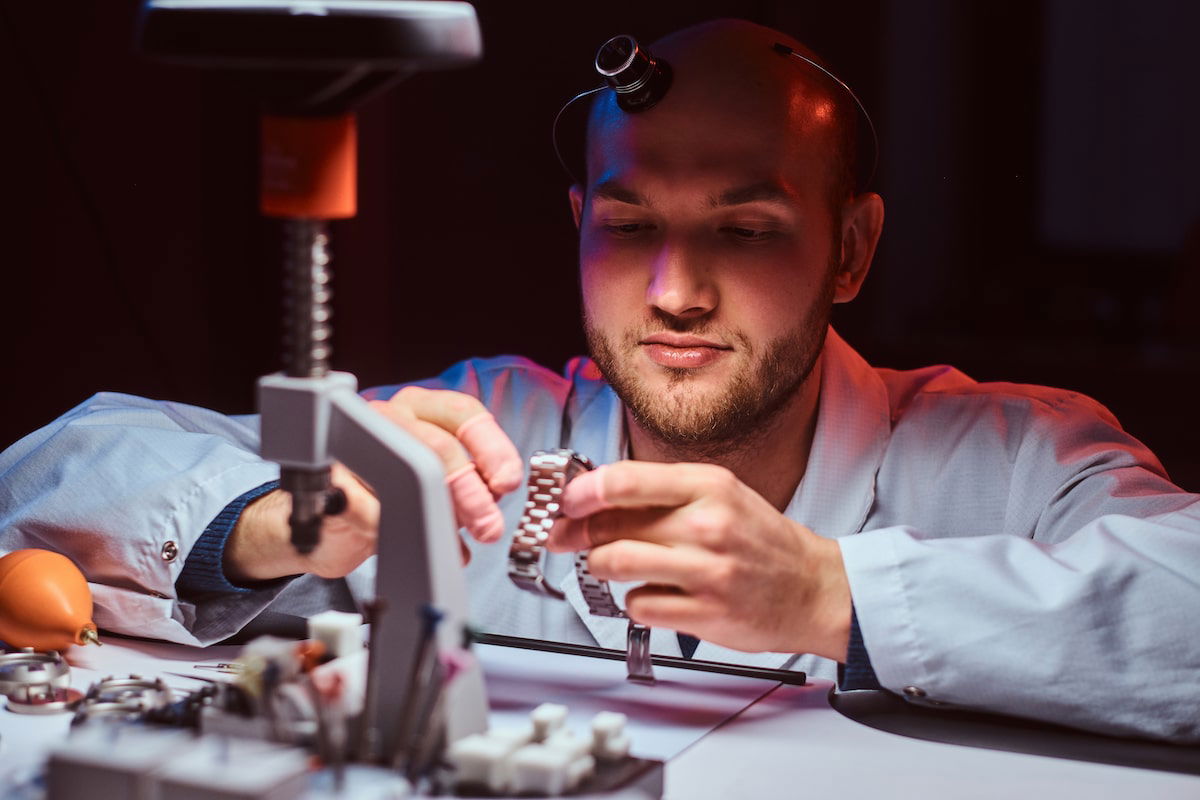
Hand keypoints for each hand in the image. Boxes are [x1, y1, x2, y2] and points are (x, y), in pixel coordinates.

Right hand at [225, 387, 522, 581]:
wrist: (328, 518)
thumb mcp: (436, 484)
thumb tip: (494, 499)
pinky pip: (364, 501)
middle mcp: (389, 417)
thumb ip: (467, 483)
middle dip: (471, 492)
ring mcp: (353, 442)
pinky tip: (406, 541)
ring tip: (454, 540)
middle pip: (438, 447)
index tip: (508, 482)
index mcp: (422, 408)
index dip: (492, 448)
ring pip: (404, 469)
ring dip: (437, 511)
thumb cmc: (389, 494)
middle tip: (488, 527)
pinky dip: (387, 524)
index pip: (465, 414)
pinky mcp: (326, 476)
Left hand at [547, 461, 851, 660]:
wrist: (813, 588)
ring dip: (600, 566)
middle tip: (567, 536)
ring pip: (617, 564)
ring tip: (609, 565)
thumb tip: (595, 494)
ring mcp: (707, 571)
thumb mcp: (720, 495)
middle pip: (613, 525)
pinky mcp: (705, 613)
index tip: (564, 500)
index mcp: (709, 486)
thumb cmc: (760, 540)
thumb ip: (663, 492)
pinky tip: (651, 594)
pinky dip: (634, 601)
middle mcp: (707, 525)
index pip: (625, 480)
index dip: (582, 491)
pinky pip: (640, 606)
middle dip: (578, 533)